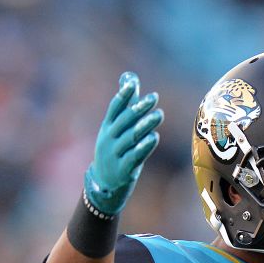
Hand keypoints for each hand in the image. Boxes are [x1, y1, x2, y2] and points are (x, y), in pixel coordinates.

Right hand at [84, 72, 163, 215]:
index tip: (133, 84)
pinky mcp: (124, 170)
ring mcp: (115, 155)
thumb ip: (125, 104)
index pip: (114, 109)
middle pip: (124, 122)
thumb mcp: (115, 129)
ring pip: (131, 138)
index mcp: (107, 128)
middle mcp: (109, 140)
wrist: (104, 184)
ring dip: (145, 125)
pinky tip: (154, 137)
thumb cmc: (114, 150)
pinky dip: (144, 147)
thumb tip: (130, 78)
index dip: (123, 96)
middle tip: (154, 98)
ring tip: (159, 114)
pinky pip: (134, 157)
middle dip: (139, 109)